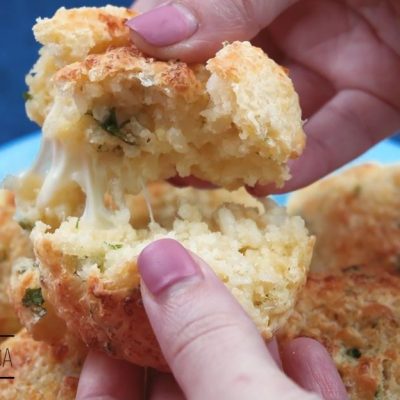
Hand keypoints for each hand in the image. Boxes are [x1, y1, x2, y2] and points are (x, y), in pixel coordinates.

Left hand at [76, 239, 346, 398]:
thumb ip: (204, 339)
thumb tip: (160, 259)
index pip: (106, 396)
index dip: (106, 345)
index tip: (120, 290)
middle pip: (176, 385)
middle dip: (186, 333)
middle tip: (186, 280)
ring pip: (235, 394)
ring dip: (243, 349)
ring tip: (246, 298)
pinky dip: (295, 381)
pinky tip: (303, 348)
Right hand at [127, 0, 399, 193]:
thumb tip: (148, 31)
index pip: (196, 15)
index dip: (156, 51)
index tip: (118, 87)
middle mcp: (296, 16)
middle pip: (232, 73)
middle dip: (191, 112)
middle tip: (147, 147)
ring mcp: (339, 58)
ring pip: (277, 113)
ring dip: (238, 148)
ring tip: (190, 178)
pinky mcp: (378, 96)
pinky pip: (332, 136)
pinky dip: (298, 162)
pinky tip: (259, 183)